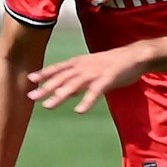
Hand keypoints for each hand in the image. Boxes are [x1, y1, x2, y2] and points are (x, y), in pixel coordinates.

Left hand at [27, 45, 149, 112]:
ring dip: (60, 96)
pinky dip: (87, 101)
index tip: (30, 79)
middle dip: (46, 88)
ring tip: (48, 106)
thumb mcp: (94, 67)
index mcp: (81, 63)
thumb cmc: (116, 63)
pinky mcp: (108, 80)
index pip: (59, 68)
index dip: (44, 73)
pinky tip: (79, 111)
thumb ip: (81, 78)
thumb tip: (68, 89)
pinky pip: (95, 92)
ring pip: (74, 86)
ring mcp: (95, 73)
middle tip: (31, 97)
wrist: (136, 56)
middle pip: (61, 78)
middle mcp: (84, 67)